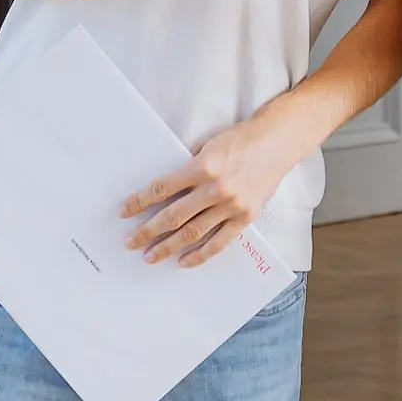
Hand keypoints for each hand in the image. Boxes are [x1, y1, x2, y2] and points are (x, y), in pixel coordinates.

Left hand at [121, 115, 299, 265]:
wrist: (277, 143)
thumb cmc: (241, 140)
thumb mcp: (208, 146)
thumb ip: (189, 167)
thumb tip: (165, 190)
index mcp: (203, 166)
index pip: (162, 188)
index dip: (140, 201)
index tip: (124, 211)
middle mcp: (215, 188)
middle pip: (173, 216)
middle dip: (148, 231)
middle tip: (131, 242)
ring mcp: (231, 206)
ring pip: (193, 233)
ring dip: (168, 246)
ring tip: (151, 256)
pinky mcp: (245, 217)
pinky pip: (219, 242)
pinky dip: (200, 254)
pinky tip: (183, 261)